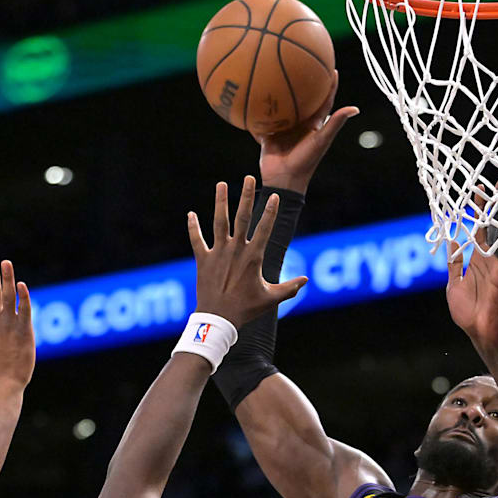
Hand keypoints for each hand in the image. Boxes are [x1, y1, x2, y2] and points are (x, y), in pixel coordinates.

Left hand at [187, 176, 307, 327]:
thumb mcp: (271, 299)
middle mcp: (235, 250)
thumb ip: (289, 288)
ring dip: (220, 202)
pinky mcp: (203, 260)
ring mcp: (218, 253)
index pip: (265, 228)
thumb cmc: (246, 309)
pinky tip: (190, 214)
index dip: (270, 211)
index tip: (274, 196)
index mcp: (253, 256)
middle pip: (242, 217)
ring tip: (221, 184)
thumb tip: (306, 280)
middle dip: (246, 196)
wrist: (218, 319)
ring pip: (219, 222)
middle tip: (249, 177)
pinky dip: (193, 227)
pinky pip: (196, 240)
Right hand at [258, 71, 358, 193]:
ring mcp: (283, 128)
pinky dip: (257, 112)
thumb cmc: (306, 161)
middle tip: (301, 63)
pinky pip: (262, 120)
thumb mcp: (321, 140)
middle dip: (302, 83)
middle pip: (302, 99)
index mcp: (314, 124)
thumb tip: (355, 108)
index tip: (331, 68)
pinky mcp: (268, 134)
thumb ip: (335, 123)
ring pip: (281, 108)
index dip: (328, 85)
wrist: (283, 179)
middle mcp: (299, 124)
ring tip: (272, 75)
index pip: (324, 100)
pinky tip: (251, 96)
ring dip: (277, 95)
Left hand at [446, 190, 497, 348]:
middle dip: (493, 207)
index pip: (478, 229)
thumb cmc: (469, 311)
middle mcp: (489, 260)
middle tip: (496, 185)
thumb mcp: (454, 283)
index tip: (476, 190)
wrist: (479, 333)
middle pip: (492, 228)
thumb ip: (454, 264)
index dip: (477, 211)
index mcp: (477, 259)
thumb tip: (452, 243)